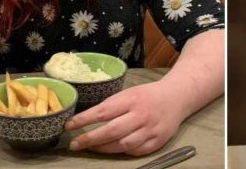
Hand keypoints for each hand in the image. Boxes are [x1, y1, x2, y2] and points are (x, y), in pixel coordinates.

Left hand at [66, 81, 182, 154]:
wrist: (176, 98)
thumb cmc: (147, 95)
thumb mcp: (129, 92)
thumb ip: (112, 105)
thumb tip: (86, 119)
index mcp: (132, 99)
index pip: (104, 111)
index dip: (84, 120)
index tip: (69, 125)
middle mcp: (141, 115)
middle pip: (112, 131)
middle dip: (90, 139)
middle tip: (75, 144)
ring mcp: (150, 130)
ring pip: (122, 144)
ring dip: (102, 148)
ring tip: (89, 148)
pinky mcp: (157, 141)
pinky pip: (135, 151)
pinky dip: (122, 151)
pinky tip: (112, 149)